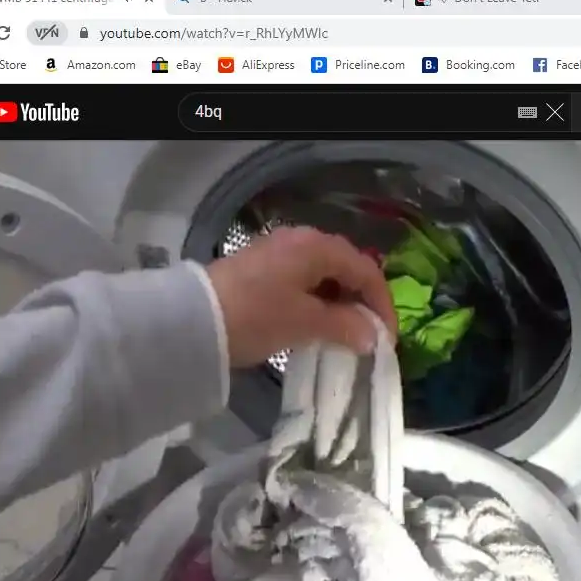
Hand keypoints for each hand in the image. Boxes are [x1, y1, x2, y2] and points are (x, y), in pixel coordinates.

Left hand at [205, 226, 397, 367]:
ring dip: (339, 304)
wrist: (192, 320)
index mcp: (318, 247)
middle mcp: (301, 241)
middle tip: (369, 337)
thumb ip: (345, 326)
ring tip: (344, 336)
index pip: (367, 270)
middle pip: (346, 269)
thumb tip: (373, 336)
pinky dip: (317, 302)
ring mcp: (278, 252)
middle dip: (362, 303)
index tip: (388, 340)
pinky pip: (302, 281)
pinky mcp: (260, 268)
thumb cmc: (256, 317)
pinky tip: (315, 326)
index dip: (383, 305)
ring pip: (324, 276)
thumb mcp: (306, 323)